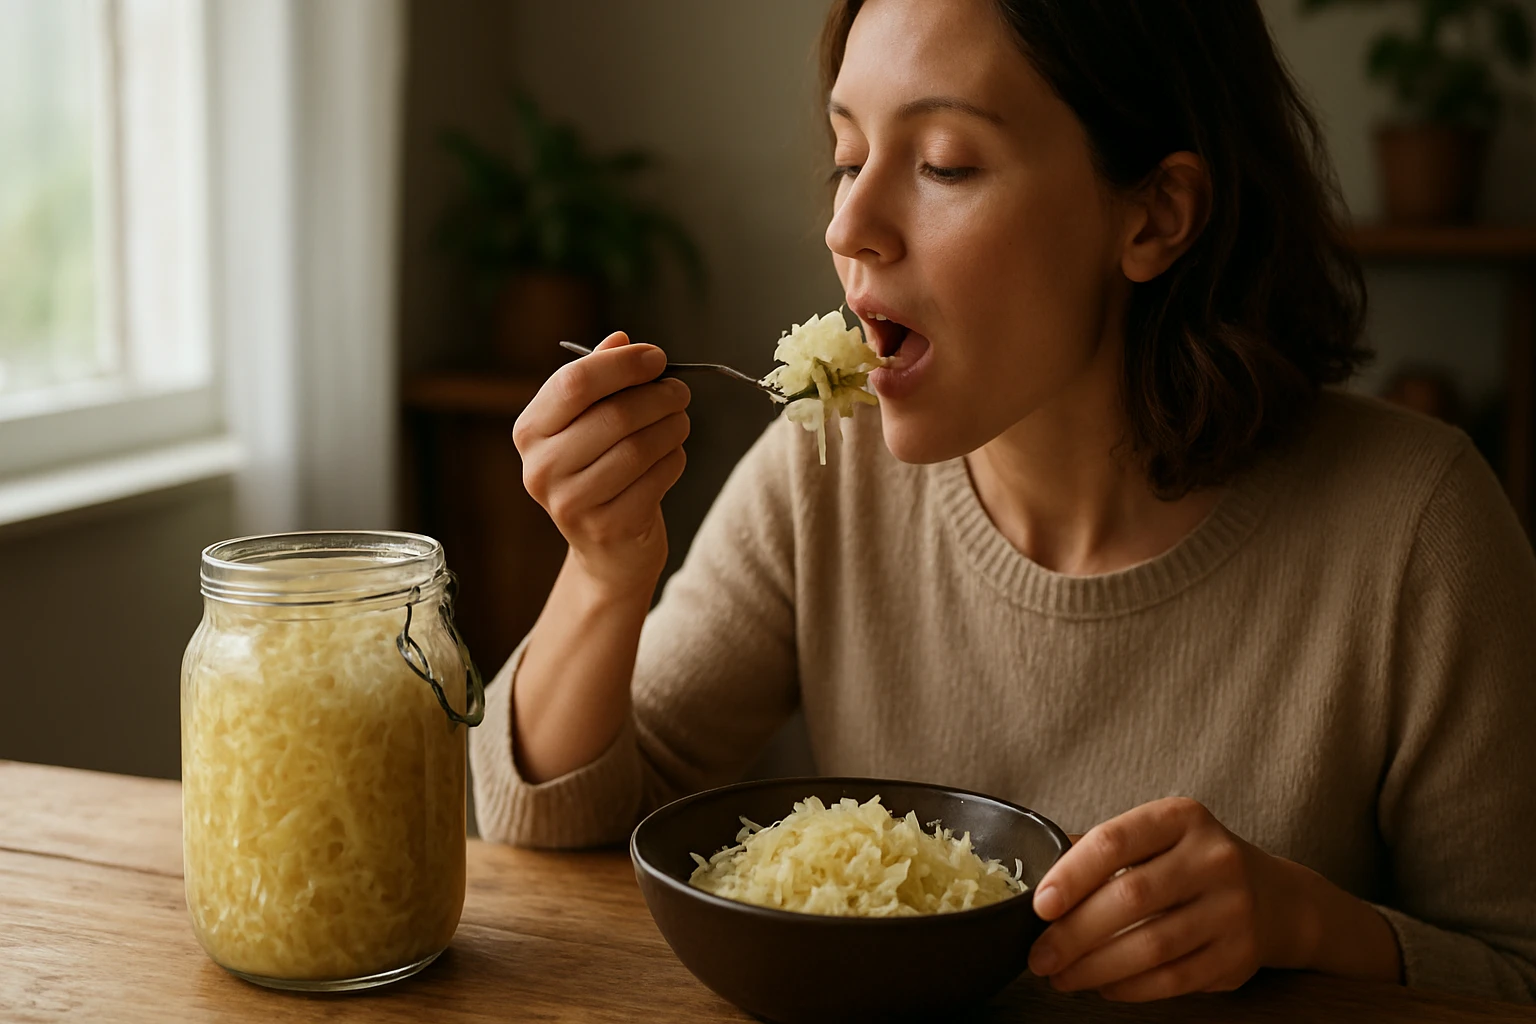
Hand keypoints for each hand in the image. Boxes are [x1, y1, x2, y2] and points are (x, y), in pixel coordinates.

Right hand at [514, 331, 690, 592]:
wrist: (607, 548)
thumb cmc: (600, 470)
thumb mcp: (589, 423)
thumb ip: (599, 379)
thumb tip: (620, 339)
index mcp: (530, 431)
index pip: (574, 383)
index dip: (622, 365)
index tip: (657, 358)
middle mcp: (541, 468)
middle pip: (614, 415)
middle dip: (658, 396)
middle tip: (680, 392)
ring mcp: (571, 503)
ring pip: (639, 447)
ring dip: (672, 427)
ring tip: (679, 422)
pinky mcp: (607, 528)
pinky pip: (656, 478)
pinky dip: (674, 460)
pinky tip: (672, 456)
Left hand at [1026, 797, 1300, 1000]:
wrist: (1276, 898)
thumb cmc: (1192, 864)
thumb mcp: (1157, 837)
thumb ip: (1103, 851)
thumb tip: (1039, 879)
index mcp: (1181, 818)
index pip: (1114, 841)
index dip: (1071, 875)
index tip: (1040, 905)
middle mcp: (1213, 858)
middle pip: (1130, 897)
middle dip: (1074, 933)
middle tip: (1039, 956)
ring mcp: (1232, 908)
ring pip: (1151, 945)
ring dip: (1096, 968)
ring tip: (1061, 976)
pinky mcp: (1239, 955)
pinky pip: (1174, 979)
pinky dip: (1130, 988)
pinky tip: (1102, 986)